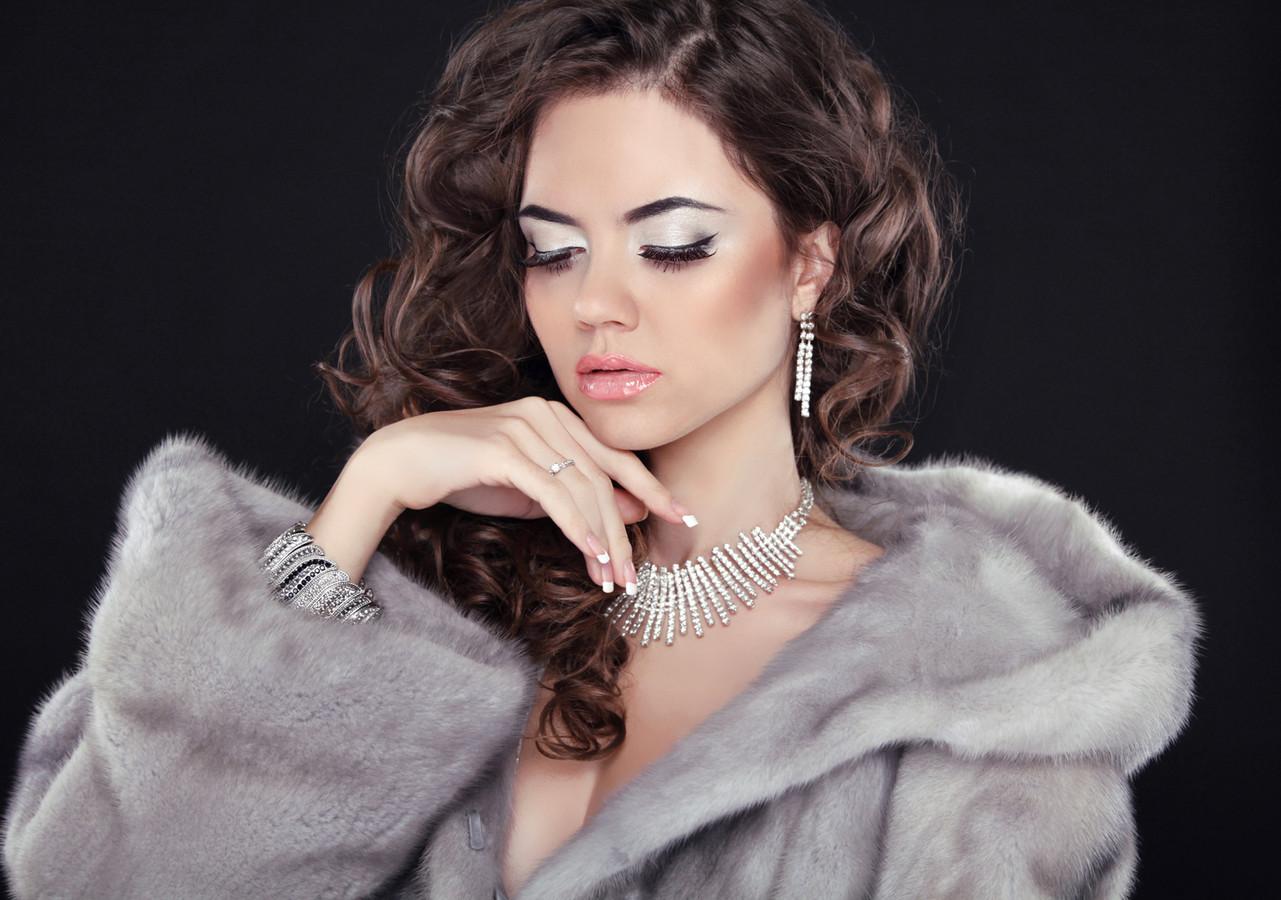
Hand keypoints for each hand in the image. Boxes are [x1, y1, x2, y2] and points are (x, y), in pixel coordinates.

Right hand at [357, 397, 693, 592]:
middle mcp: (545, 415)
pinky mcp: (503, 449)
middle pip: (603, 476)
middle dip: (626, 529)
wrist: (400, 462)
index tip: (681, 517)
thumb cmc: (463, 476)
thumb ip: (575, 498)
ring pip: (582, 488)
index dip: (650, 489)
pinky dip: (576, 525)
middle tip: (637, 574)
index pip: (614, 457)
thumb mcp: (529, 492)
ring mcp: (524, 429)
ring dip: (602, 538)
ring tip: (613, 578)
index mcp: (555, 417)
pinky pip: (551, 492)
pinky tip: (591, 553)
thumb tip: (632, 514)